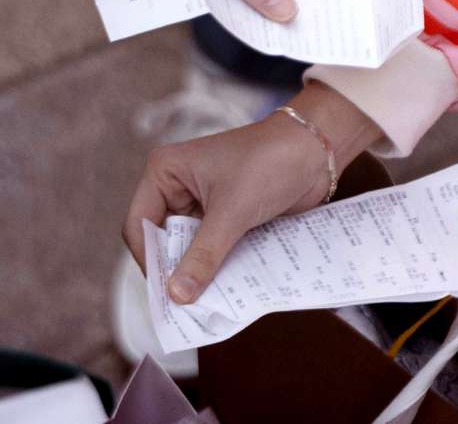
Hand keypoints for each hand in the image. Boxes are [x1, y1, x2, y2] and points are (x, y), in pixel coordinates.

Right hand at [124, 82, 381, 303]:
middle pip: (163, 240)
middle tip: (184, 306)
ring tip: (206, 305)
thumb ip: (204, 255)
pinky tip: (227, 291)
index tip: (163, 292)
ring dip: (199, 272)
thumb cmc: (269, 162)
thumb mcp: (232, 211)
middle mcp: (179, 187)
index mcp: (166, 172)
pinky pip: (214, 249)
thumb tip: (178, 295)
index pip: (140, 224)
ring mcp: (204, 202)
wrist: (317, 151)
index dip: (148, 259)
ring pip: (190, 248)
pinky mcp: (228, 216)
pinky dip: (219, 267)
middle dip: (174, 270)